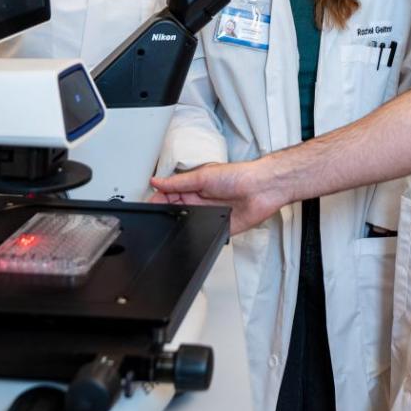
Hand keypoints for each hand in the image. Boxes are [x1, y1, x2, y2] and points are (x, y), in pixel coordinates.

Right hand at [150, 159, 283, 233]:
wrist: (263, 188)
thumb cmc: (239, 175)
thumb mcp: (203, 176)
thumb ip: (178, 182)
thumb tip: (156, 181)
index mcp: (194, 186)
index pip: (168, 195)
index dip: (157, 200)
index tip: (147, 205)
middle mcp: (200, 201)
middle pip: (175, 211)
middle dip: (166, 214)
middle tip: (158, 217)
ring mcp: (209, 215)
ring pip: (187, 225)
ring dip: (181, 226)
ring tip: (174, 225)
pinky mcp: (220, 228)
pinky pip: (204, 235)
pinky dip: (198, 236)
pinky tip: (193, 234)